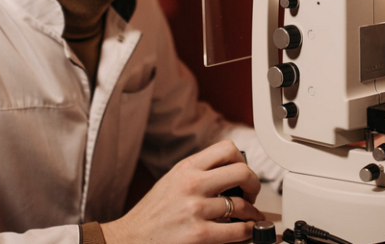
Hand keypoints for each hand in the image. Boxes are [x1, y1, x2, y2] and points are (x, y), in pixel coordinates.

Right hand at [101, 140, 264, 243]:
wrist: (130, 238)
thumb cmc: (152, 214)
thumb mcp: (172, 181)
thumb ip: (198, 172)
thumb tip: (230, 171)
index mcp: (186, 168)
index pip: (227, 149)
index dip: (243, 161)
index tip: (243, 173)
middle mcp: (192, 184)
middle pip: (242, 172)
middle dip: (254, 184)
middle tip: (252, 193)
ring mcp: (195, 209)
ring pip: (242, 204)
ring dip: (252, 212)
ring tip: (250, 216)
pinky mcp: (198, 234)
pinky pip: (236, 230)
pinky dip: (247, 231)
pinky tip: (244, 230)